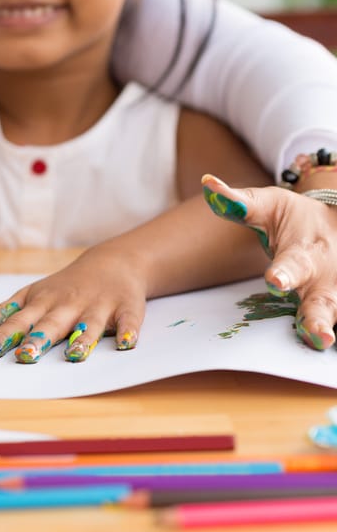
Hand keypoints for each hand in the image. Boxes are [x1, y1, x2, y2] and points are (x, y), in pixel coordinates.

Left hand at [0, 247, 146, 362]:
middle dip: (38, 339)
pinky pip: (129, 321)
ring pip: (89, 324)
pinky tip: (127, 344)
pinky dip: (129, 332)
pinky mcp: (127, 308)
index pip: (18, 320)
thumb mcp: (32, 295)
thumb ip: (6, 313)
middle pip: (51, 323)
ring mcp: (98, 306)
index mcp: (42, 302)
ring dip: (82, 339)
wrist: (112, 262)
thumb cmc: (64, 287)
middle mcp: (68, 304)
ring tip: (74, 356)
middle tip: (25, 356)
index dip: (3, 335)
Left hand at [203, 173, 336, 349]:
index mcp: (303, 253)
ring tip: (323, 343)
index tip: (274, 281)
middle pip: (322, 300)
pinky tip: (327, 348)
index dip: (283, 273)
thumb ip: (238, 202)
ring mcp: (336, 293)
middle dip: (318, 317)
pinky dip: (334, 332)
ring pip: (335, 313)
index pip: (291, 264)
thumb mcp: (268, 204)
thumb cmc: (296, 217)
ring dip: (328, 328)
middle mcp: (323, 276)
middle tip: (318, 335)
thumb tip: (207, 183)